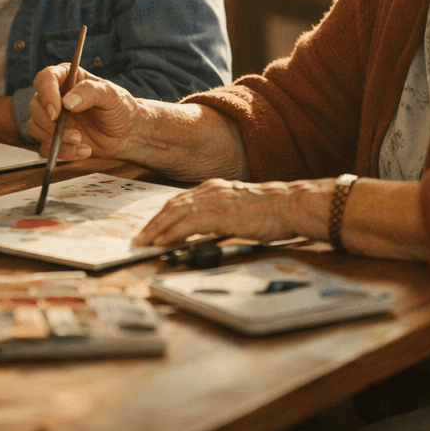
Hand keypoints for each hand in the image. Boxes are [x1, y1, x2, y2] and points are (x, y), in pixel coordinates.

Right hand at [28, 65, 145, 159]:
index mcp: (67, 78)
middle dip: (52, 124)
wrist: (127, 134)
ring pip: (36, 127)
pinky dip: (63, 152)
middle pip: (36, 106)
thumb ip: (90, 92)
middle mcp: (56, 96)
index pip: (45, 79)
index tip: (56, 112)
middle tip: (76, 134)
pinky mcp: (54, 137)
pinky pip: (44, 146)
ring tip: (81, 143)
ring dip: (57, 140)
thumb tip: (68, 101)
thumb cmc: (120, 108)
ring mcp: (53, 118)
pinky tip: (83, 151)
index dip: (46, 95)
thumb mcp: (111, 95)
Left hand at [133, 179, 317, 246]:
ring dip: (157, 229)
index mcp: (213, 188)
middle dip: (153, 223)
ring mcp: (214, 201)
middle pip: (172, 205)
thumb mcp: (238, 208)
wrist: (290, 205)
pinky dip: (172, 232)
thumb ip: (219, 214)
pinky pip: (188, 224)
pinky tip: (163, 242)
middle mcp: (210, 191)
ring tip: (144, 242)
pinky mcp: (221, 214)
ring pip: (175, 213)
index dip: (162, 215)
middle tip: (140, 238)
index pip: (179, 200)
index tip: (151, 228)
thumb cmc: (270, 210)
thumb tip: (203, 230)